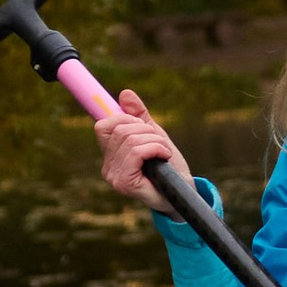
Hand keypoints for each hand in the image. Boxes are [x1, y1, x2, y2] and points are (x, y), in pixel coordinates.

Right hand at [97, 85, 195, 216]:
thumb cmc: (168, 166)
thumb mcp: (154, 135)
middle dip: (147, 130)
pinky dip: (156, 148)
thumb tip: (125, 93)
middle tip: (160, 144)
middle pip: (121, 130)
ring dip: (155, 141)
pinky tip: (164, 157)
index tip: (143, 127)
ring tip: (164, 152)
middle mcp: (107, 167)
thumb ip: (138, 116)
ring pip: (131, 139)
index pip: (103, 126)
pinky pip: (137, 152)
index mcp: (110, 156)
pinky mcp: (124, 183)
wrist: (183, 192)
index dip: (125, 119)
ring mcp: (114, 177)